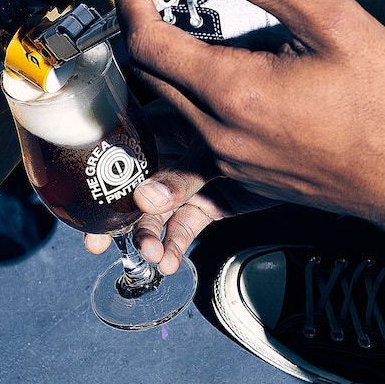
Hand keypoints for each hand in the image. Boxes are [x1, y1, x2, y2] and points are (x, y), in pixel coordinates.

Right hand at [84, 100, 276, 273]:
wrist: (302, 147)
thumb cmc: (256, 126)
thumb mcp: (210, 150)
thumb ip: (180, 176)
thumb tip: (146, 200)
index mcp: (165, 122)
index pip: (122, 144)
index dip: (99, 167)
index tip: (82, 192)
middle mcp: (172, 151)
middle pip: (132, 184)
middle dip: (113, 215)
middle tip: (98, 240)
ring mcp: (188, 180)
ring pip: (156, 211)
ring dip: (147, 236)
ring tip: (150, 256)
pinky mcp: (207, 204)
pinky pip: (185, 226)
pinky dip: (177, 245)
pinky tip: (170, 261)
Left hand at [116, 0, 384, 252]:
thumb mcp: (334, 22)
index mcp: (231, 92)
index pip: (147, 42)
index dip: (131, 1)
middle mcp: (217, 134)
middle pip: (150, 76)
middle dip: (145, 26)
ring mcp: (229, 164)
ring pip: (169, 111)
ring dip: (165, 68)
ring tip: (185, 33)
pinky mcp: (244, 181)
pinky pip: (194, 142)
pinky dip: (188, 107)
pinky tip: (216, 84)